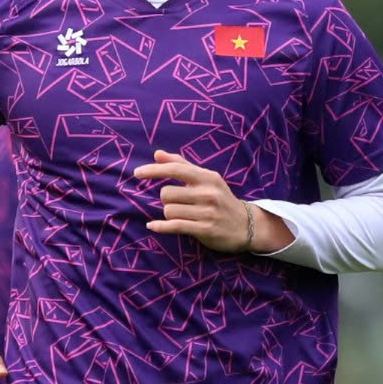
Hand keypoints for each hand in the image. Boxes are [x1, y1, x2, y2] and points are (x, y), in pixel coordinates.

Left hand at [139, 151, 285, 252]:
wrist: (246, 225)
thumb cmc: (220, 199)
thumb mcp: (206, 178)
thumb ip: (181, 165)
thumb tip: (157, 154)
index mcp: (207, 177)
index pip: (176, 169)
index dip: (154, 170)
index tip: (137, 173)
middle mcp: (207, 193)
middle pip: (166, 193)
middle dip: (166, 199)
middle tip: (178, 203)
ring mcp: (207, 212)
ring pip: (169, 210)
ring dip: (169, 214)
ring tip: (182, 215)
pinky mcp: (204, 229)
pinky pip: (174, 226)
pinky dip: (160, 227)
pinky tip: (152, 226)